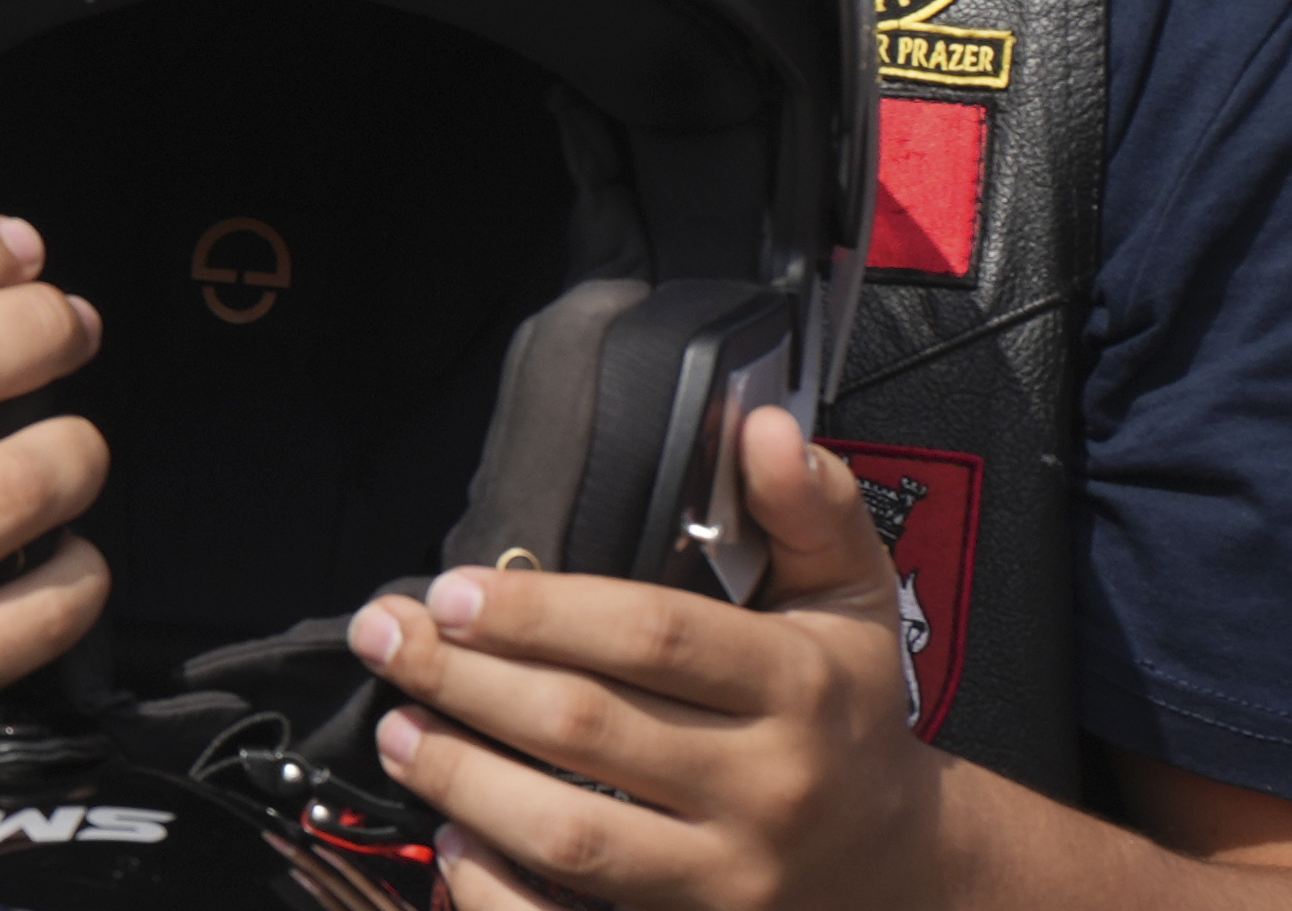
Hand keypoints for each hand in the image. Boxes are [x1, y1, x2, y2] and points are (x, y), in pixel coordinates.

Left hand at [351, 408, 943, 910]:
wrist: (903, 868)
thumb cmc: (850, 713)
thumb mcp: (854, 599)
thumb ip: (812, 507)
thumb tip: (766, 425)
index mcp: (798, 685)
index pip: (651, 636)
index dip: (539, 610)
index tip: (451, 589)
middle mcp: (767, 785)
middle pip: (587, 729)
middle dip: (466, 680)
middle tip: (388, 640)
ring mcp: (731, 878)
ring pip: (572, 834)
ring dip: (464, 778)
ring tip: (398, 727)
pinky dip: (500, 887)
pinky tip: (453, 837)